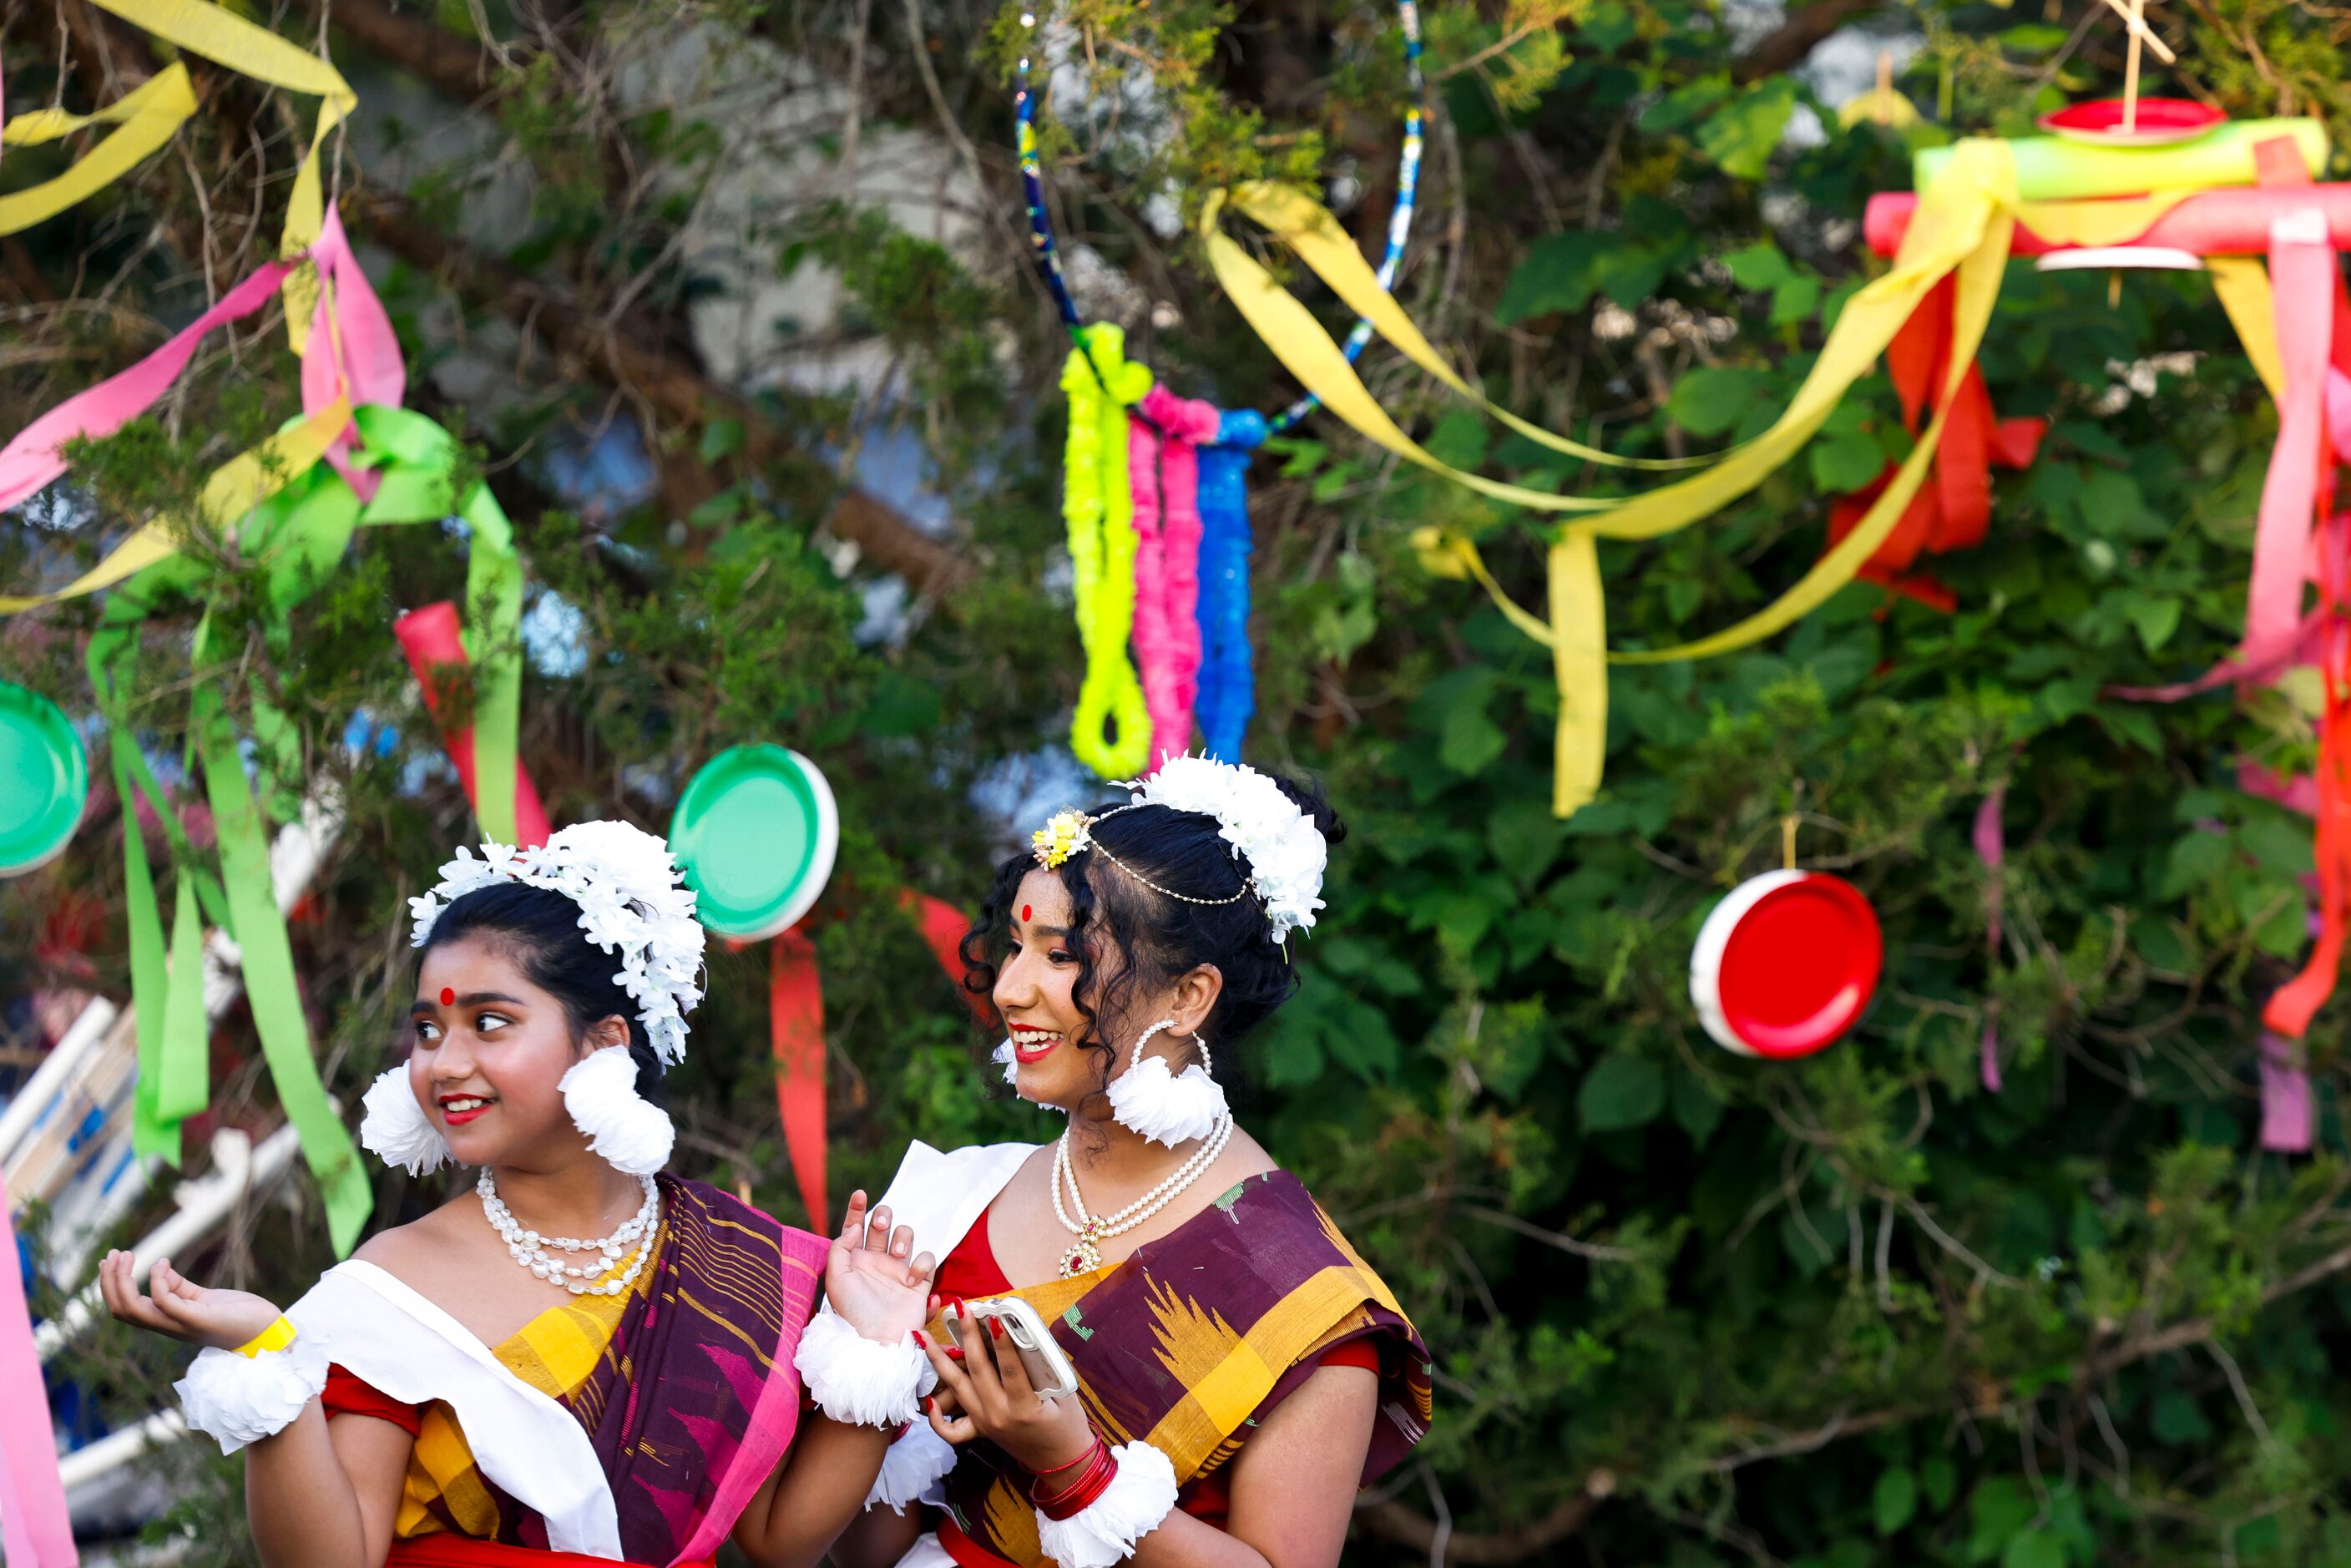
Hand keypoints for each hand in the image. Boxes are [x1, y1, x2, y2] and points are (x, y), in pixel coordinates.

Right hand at [98, 1251, 283, 1352]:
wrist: (265, 1331)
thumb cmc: (235, 1315)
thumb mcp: (202, 1298)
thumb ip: (179, 1287)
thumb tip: (159, 1268)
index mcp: (166, 1320)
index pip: (125, 1308)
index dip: (111, 1286)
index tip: (110, 1260)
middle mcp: (168, 1325)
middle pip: (122, 1310)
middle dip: (109, 1281)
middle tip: (112, 1254)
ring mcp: (181, 1324)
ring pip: (134, 1309)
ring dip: (122, 1281)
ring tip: (126, 1255)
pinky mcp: (199, 1319)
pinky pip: (166, 1303)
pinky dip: (157, 1283)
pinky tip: (162, 1264)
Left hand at [823, 1190, 937, 1345]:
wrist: (877, 1343)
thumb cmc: (853, 1314)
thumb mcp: (835, 1280)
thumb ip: (840, 1247)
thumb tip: (855, 1227)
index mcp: (854, 1260)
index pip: (855, 1227)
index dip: (857, 1208)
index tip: (860, 1194)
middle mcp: (876, 1262)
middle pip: (883, 1225)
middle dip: (884, 1216)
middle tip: (881, 1223)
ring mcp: (898, 1271)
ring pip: (906, 1236)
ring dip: (904, 1236)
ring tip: (899, 1253)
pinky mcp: (919, 1283)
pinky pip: (927, 1260)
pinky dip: (923, 1264)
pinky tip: (913, 1281)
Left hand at [919, 1300, 1093, 1473]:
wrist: (1061, 1462)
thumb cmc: (1067, 1425)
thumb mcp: (1064, 1394)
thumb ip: (1044, 1366)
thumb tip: (1026, 1332)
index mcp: (1024, 1408)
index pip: (1010, 1368)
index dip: (1002, 1342)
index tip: (993, 1316)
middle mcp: (998, 1416)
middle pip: (978, 1370)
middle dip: (968, 1335)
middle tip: (960, 1308)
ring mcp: (985, 1423)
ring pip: (956, 1388)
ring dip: (939, 1361)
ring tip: (924, 1337)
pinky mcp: (979, 1430)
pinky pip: (950, 1429)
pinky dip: (936, 1416)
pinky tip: (929, 1398)